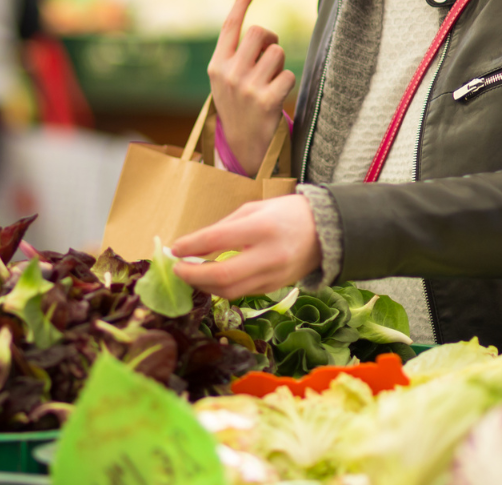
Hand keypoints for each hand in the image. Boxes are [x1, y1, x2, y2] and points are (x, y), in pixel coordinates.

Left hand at [171, 195, 320, 299]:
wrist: (327, 231)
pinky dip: (222, 288)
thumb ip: (222, 228)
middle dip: (193, 276)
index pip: (218, 240)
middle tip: (177, 270)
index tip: (174, 249)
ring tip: (191, 275)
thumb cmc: (287, 213)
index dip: (191, 247)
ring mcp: (273, 276)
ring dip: (204, 286)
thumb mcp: (253, 209)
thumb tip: (190, 246)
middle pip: (222, 276)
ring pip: (230, 291)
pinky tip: (211, 279)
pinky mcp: (274, 288)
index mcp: (262, 228)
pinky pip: (242, 293)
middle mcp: (269, 256)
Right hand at [208, 0, 295, 175]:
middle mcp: (228, 73)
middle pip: (260, 33)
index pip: (230, 25)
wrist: (244, 147)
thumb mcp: (226, 81)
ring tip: (271, 83)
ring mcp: (246, 87)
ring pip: (277, 53)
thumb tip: (260, 31)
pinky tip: (277, 98)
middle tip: (270, 57)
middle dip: (271, 40)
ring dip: (280, 65)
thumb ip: (236, 56)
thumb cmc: (239, 108)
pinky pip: (288, 75)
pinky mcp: (265, 101)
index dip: (242, 1)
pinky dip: (287, 83)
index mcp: (217, 65)